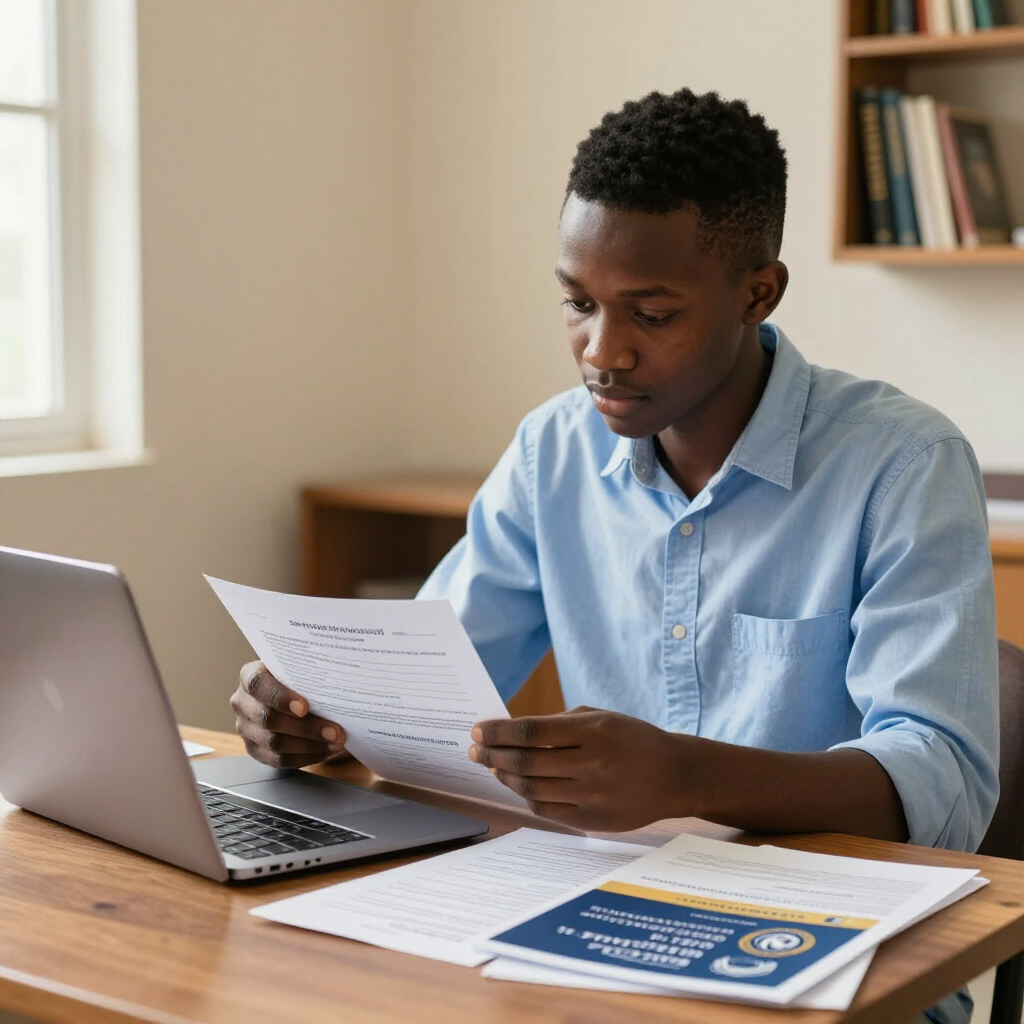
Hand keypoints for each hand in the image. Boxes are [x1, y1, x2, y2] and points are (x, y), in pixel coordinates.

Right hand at [230, 661, 347, 768]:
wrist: (286, 692)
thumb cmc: (295, 677)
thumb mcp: (297, 668)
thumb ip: (307, 672)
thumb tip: (336, 681)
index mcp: (250, 677)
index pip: (259, 685)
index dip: (280, 698)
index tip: (304, 707)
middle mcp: (242, 703)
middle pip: (268, 719)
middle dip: (305, 728)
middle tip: (334, 731)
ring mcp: (245, 728)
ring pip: (274, 743)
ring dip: (309, 745)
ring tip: (335, 742)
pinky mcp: (254, 749)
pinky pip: (278, 760)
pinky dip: (305, 757)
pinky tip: (325, 751)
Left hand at [468, 706, 691, 831]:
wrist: (675, 776)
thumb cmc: (632, 739)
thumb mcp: (601, 717)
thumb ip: (558, 724)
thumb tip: (510, 734)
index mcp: (594, 731)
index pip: (531, 732)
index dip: (498, 732)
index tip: (478, 730)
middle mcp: (593, 765)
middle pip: (526, 763)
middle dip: (492, 755)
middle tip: (475, 749)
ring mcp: (593, 797)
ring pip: (532, 789)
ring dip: (504, 776)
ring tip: (492, 766)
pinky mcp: (594, 822)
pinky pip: (547, 810)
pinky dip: (526, 796)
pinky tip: (517, 784)